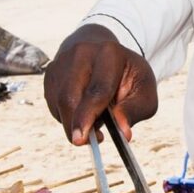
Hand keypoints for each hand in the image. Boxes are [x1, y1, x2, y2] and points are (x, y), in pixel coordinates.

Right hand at [44, 24, 157, 145]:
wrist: (102, 51)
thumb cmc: (126, 75)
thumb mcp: (143, 90)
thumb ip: (135, 110)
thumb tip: (123, 133)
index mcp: (110, 53)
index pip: (97, 90)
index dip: (88, 116)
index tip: (81, 140)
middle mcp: (82, 53)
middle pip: (70, 97)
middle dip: (74, 125)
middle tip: (86, 141)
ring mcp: (62, 61)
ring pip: (59, 103)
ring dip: (73, 121)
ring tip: (94, 117)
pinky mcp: (50, 73)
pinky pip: (53, 103)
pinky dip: (66, 115)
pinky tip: (81, 109)